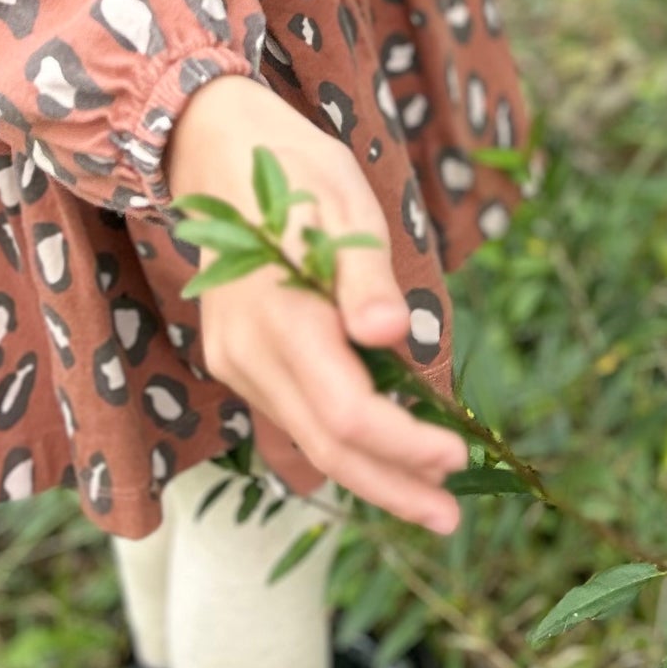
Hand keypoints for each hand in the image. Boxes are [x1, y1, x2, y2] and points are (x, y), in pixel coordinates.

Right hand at [165, 74, 467, 535]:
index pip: (349, 413)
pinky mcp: (238, 360)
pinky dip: (335, 448)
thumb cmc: (290, 167)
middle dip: (391, 486)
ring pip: (306, 441)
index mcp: (280, 316)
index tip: (457, 455)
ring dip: (368, 475)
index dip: (404, 445)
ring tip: (429, 500)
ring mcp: (236, 362)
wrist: (209, 148)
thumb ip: (364, 275)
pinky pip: (290, 420)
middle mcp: (249, 354)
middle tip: (450, 519)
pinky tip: (375, 463)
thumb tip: (390, 336)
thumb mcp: (341, 201)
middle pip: (326, 447)